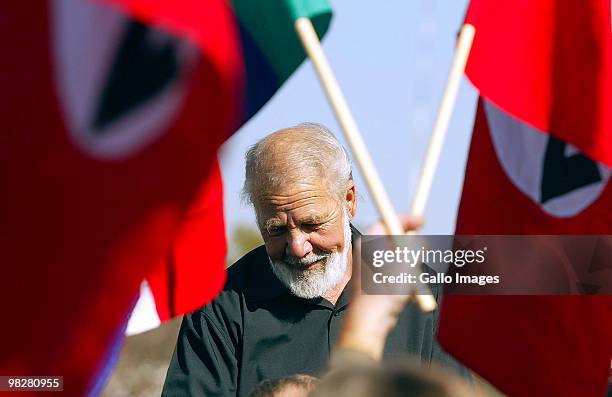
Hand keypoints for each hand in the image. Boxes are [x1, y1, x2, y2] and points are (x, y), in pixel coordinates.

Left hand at [338, 215, 424, 360]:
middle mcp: (366, 254)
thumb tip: (418, 242)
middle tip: (424, 249)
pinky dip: (404, 281)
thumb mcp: (406, 264)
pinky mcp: (374, 284)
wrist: (370, 321)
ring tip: (412, 279)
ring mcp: (370, 269)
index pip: (387, 221)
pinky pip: (395, 276)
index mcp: (368, 243)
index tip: (422, 220)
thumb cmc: (384, 291)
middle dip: (411, 246)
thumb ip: (413, 249)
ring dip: (410, 267)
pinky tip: (407, 293)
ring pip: (397, 260)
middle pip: (393, 240)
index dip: (407, 219)